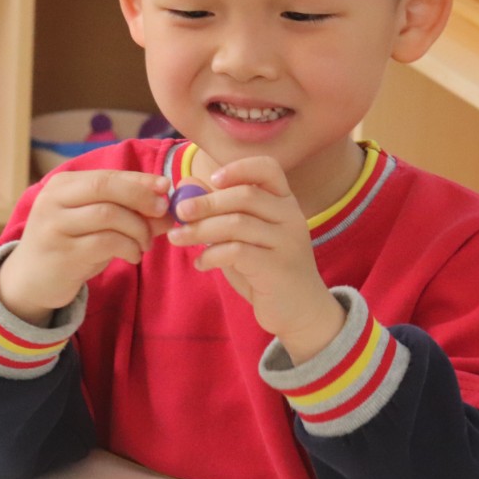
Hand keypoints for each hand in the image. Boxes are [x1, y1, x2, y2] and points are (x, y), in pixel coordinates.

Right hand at [0, 170, 172, 324]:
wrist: (30, 281)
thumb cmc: (69, 246)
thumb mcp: (95, 224)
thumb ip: (127, 212)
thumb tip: (168, 209)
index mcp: (62, 185)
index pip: (107, 174)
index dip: (139, 180)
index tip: (165, 187)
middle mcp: (53, 200)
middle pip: (105, 187)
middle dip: (141, 197)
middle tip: (163, 213)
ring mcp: (54, 226)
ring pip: (109, 215)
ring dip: (138, 228)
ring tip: (145, 244)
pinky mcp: (62, 254)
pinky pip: (106, 243)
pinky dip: (129, 247)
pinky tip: (133, 256)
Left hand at [167, 156, 344, 363]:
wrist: (301, 310)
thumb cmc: (268, 269)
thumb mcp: (245, 236)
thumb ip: (221, 211)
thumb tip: (186, 185)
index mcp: (285, 202)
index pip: (268, 168)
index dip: (238, 168)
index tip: (212, 179)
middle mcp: (290, 216)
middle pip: (245, 195)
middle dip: (206, 202)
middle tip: (179, 212)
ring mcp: (287, 242)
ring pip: (237, 224)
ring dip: (200, 230)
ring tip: (177, 238)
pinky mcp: (278, 268)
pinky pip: (237, 252)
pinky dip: (211, 255)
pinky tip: (200, 263)